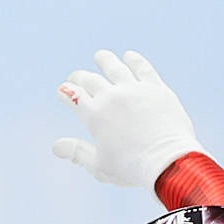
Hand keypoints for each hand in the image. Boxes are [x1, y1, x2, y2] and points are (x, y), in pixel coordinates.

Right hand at [51, 49, 203, 188]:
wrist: (168, 162)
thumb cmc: (131, 167)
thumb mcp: (98, 165)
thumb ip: (77, 152)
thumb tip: (55, 146)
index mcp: (93, 115)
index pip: (73, 96)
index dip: (65, 92)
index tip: (63, 90)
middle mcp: (111, 97)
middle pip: (91, 80)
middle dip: (80, 77)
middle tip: (77, 76)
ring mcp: (134, 90)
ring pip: (115, 68)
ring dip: (105, 60)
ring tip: (100, 56)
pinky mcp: (156, 88)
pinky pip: (143, 69)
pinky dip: (135, 60)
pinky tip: (129, 56)